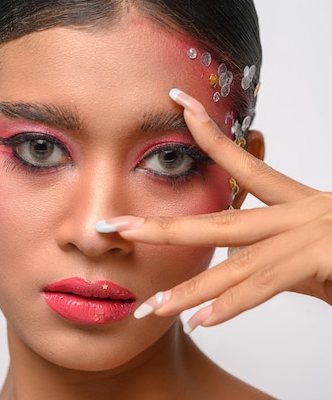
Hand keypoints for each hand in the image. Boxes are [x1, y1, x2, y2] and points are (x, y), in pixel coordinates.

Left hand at [96, 88, 331, 333]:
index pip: (243, 165)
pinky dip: (235, 307)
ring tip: (150, 307)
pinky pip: (270, 288)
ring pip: (236, 263)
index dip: (208, 136)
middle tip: (116, 226)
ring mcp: (312, 237)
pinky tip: (201, 321)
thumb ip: (278, 265)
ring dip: (189, 290)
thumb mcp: (317, 257)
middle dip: (163, 226)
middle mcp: (301, 214)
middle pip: (219, 220)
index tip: (176, 106)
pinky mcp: (324, 260)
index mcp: (298, 203)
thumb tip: (241, 281)